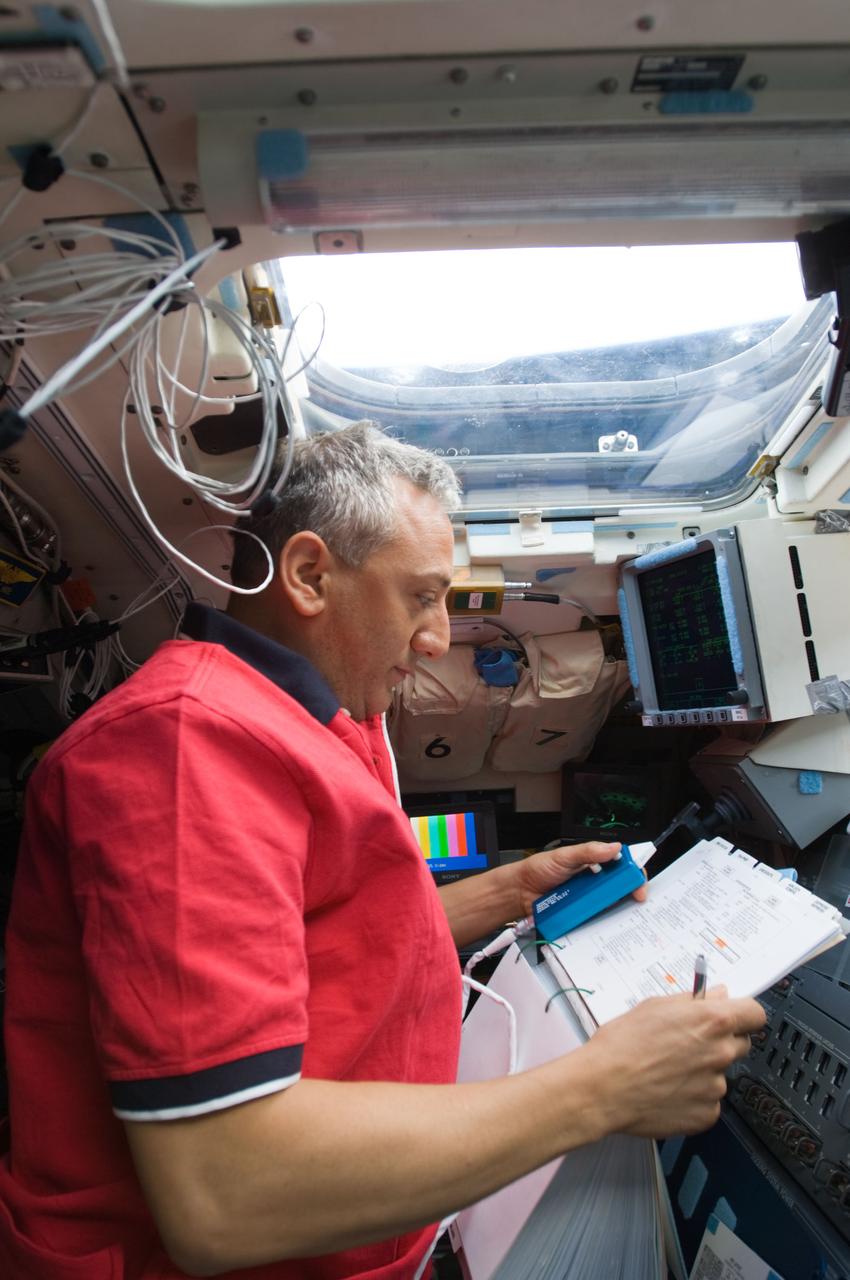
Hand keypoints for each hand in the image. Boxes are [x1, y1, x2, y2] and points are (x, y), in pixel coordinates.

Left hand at [512, 841, 646, 919]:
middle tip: (636, 899)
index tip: (638, 882)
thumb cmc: (539, 870)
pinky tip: (605, 924)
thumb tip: (614, 848)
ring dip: (618, 908)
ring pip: (611, 905)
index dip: (633, 872)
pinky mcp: (581, 914)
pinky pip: (597, 919)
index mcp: (593, 862)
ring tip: (623, 913)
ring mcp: (588, 898)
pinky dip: (603, 922)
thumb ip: (588, 851)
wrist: (520, 892)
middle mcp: (594, 881)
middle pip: (620, 887)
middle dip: (630, 892)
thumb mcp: (564, 856)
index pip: (620, 864)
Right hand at [582, 986, 765, 1138]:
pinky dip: (693, 1097)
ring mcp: (715, 1087)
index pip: (754, 1014)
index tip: (734, 1016)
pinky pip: (708, 1101)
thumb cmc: (621, 1045)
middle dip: (721, 1040)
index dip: (743, 1013)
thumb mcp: (654, 1007)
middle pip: (740, 1043)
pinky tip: (668, 1090)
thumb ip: (693, 1001)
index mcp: (711, 1021)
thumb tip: (717, 996)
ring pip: (720, 1074)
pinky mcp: (706, 1114)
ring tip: (668, 1070)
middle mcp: (720, 1053)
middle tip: (690, 1043)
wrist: (603, 1088)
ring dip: (703, 1071)